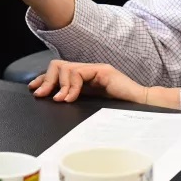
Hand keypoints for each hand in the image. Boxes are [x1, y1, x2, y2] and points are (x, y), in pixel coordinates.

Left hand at [27, 60, 180, 108]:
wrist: (145, 109)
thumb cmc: (122, 115)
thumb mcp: (92, 109)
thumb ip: (78, 103)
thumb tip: (57, 106)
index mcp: (87, 81)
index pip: (60, 72)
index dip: (45, 79)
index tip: (34, 89)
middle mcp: (90, 71)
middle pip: (58, 65)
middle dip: (46, 80)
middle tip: (40, 94)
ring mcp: (97, 69)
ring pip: (66, 67)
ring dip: (57, 84)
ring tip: (57, 100)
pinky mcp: (103, 71)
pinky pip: (78, 73)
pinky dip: (70, 86)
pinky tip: (68, 98)